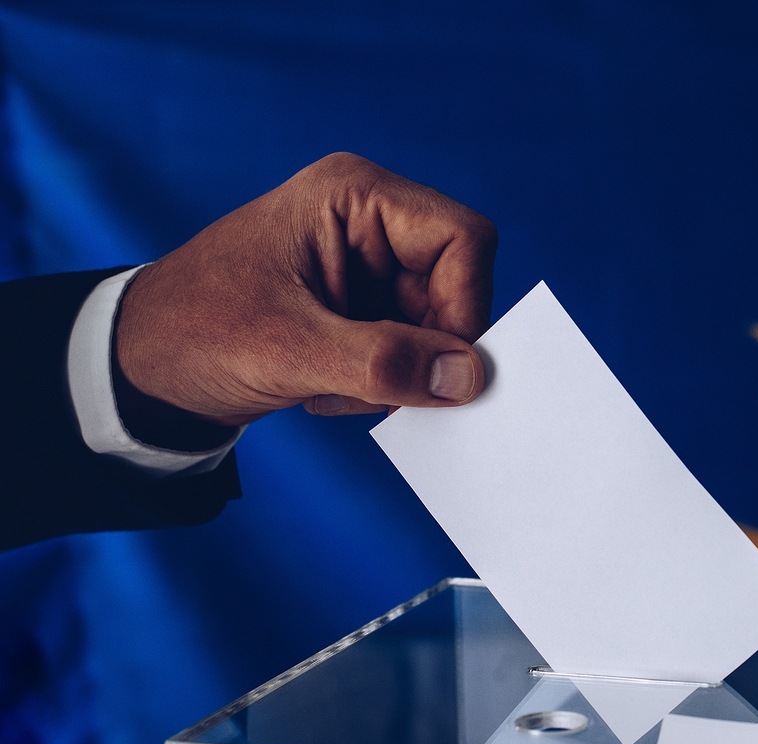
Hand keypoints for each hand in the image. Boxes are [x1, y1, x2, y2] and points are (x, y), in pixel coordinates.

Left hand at [114, 152, 495, 434]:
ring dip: (397, 373)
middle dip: (421, 349)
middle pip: (457, 286)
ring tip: (330, 383)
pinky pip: (414, 349)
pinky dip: (384, 382)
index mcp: (354, 196)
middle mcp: (370, 220)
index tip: (434, 364)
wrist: (143, 367)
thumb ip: (384, 363)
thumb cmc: (195, 332)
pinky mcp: (365, 305)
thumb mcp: (290, 350)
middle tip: (365, 382)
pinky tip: (328, 385)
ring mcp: (369, 264)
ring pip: (439, 326)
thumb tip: (466, 376)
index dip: (464, 305)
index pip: (463, 240)